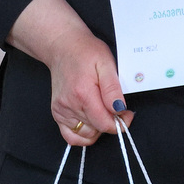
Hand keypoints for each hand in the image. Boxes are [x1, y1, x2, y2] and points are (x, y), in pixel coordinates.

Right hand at [7, 0, 131, 147]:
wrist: (63, 46)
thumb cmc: (86, 52)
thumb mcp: (106, 63)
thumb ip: (113, 89)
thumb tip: (119, 109)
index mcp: (83, 94)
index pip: (105, 124)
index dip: (120, 122)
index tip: (126, 113)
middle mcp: (69, 105)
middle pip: (97, 129)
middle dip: (111, 122)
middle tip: (116, 107)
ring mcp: (61, 111)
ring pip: (86, 135)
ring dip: (98, 128)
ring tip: (102, 111)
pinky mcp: (57, 113)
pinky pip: (71, 136)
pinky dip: (83, 134)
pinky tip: (91, 122)